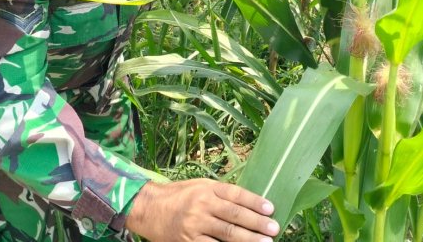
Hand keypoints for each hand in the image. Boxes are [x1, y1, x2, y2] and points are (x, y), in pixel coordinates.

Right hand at [126, 179, 278, 241]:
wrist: (148, 208)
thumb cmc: (178, 195)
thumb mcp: (200, 186)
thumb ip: (221, 194)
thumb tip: (249, 204)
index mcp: (207, 188)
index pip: (236, 194)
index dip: (254, 201)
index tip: (271, 208)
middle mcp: (202, 205)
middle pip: (234, 215)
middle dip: (256, 223)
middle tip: (274, 229)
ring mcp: (195, 225)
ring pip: (226, 234)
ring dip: (248, 239)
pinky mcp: (188, 241)